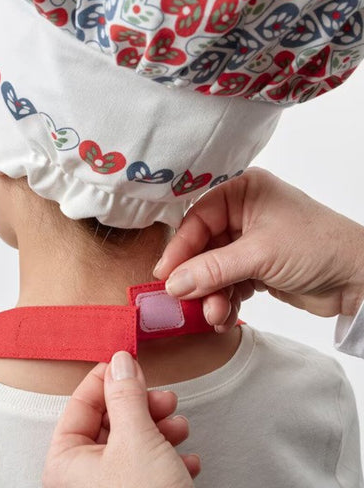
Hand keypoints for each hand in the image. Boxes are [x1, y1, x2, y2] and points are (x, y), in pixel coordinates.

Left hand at [42, 351, 199, 487]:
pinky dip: (168, 458)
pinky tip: (187, 461)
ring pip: (133, 443)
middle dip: (142, 407)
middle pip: (110, 423)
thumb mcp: (137, 439)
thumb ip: (126, 395)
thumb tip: (120, 361)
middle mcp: (82, 478)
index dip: (105, 380)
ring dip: (160, 430)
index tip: (128, 363)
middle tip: (164, 398)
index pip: (80, 405)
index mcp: (66, 462)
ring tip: (180, 429)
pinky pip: (147, 468)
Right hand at [153, 167, 363, 330]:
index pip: (198, 217)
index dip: (180, 247)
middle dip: (198, 277)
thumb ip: (213, 270)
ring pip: (213, 269)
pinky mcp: (254, 267)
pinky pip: (227, 284)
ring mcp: (248, 242)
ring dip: (211, 295)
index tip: (165, 275)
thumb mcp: (260, 254)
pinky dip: (224, 302)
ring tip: (216, 315)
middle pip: (203, 246)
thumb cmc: (318, 248)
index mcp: (243, 192)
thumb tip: (173, 284)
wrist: (360, 280)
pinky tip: (226, 317)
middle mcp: (243, 213)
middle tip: (187, 301)